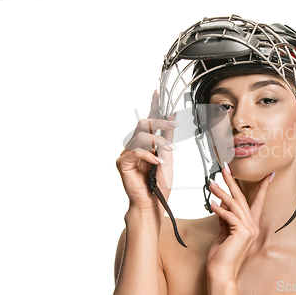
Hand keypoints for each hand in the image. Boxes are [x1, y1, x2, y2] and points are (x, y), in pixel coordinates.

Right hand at [116, 89, 177, 212]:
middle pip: (143, 124)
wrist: (154, 203)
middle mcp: (136, 145)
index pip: (149, 121)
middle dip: (159, 122)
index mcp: (147, 143)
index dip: (153, 106)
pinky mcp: (122, 163)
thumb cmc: (160, 184)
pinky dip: (148, 156)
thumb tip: (171, 118)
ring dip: (158, 141)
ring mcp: (128, 154)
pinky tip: (157, 163)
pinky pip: (135, 152)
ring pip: (140, 136)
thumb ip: (168, 138)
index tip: (157, 93)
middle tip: (172, 124)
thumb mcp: (169, 158)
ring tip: (168, 150)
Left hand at [206, 165, 272, 281]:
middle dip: (234, 182)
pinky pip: (229, 216)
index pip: (258, 202)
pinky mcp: (242, 233)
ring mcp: (249, 230)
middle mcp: (252, 226)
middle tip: (226, 169)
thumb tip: (222, 202)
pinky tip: (212, 204)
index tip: (268, 175)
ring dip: (222, 193)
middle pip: (243, 199)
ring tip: (212, 185)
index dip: (263, 188)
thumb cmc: (222, 255)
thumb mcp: (224, 230)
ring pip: (235, 205)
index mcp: (251, 225)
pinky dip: (220, 209)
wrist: (221, 271)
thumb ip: (226, 216)